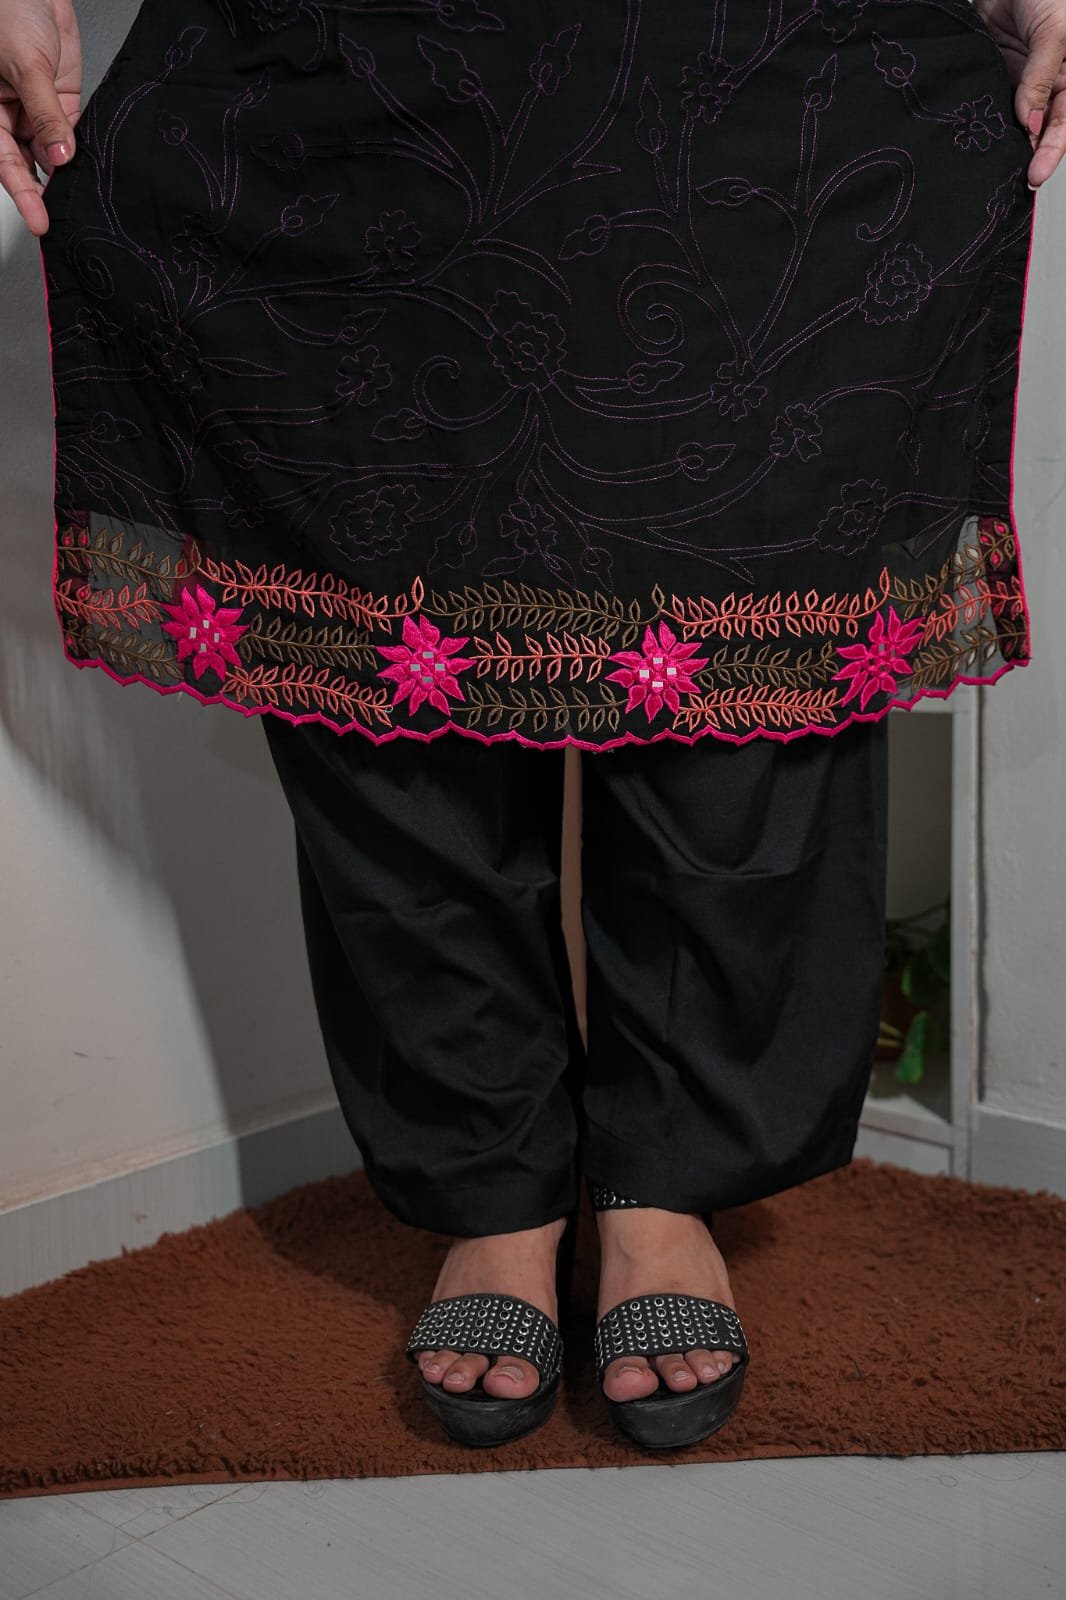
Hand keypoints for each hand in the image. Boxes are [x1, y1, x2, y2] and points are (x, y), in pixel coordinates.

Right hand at [0, 0, 81, 235]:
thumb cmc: (7, 11)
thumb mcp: (25, 65)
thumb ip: (45, 111)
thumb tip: (60, 155)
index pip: (7, 164)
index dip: (24, 195)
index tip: (40, 222)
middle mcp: (9, 115)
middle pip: (30, 164)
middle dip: (49, 190)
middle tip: (70, 218)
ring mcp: (37, 109)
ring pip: (54, 151)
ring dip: (69, 171)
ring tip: (86, 196)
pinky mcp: (62, 98)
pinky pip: (73, 130)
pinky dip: (84, 147)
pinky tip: (95, 165)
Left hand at [976, 0, 1065, 184]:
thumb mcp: (1055, 30)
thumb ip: (1041, 77)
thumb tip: (1029, 122)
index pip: (1065, 122)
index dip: (1052, 150)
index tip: (1035, 174)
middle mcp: (1053, 82)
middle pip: (1041, 130)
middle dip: (1027, 156)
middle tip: (1011, 184)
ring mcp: (1024, 81)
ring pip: (1016, 122)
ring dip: (1005, 143)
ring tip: (991, 171)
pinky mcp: (999, 74)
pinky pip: (994, 103)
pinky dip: (986, 121)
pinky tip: (976, 141)